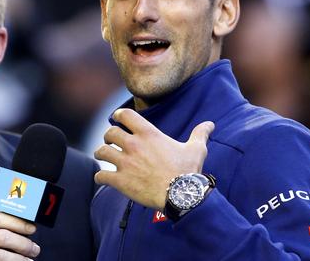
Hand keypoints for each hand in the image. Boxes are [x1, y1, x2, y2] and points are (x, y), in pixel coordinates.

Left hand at [94, 108, 213, 209]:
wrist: (181, 195)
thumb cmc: (188, 171)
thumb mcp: (196, 149)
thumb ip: (200, 134)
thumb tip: (210, 124)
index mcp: (149, 134)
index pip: (125, 115)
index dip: (119, 115)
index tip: (118, 119)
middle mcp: (134, 145)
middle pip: (110, 132)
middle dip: (108, 136)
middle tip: (111, 141)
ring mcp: (125, 163)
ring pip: (102, 152)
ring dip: (101, 154)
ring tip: (104, 157)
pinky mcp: (120, 181)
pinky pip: (101, 176)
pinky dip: (100, 177)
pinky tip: (103, 179)